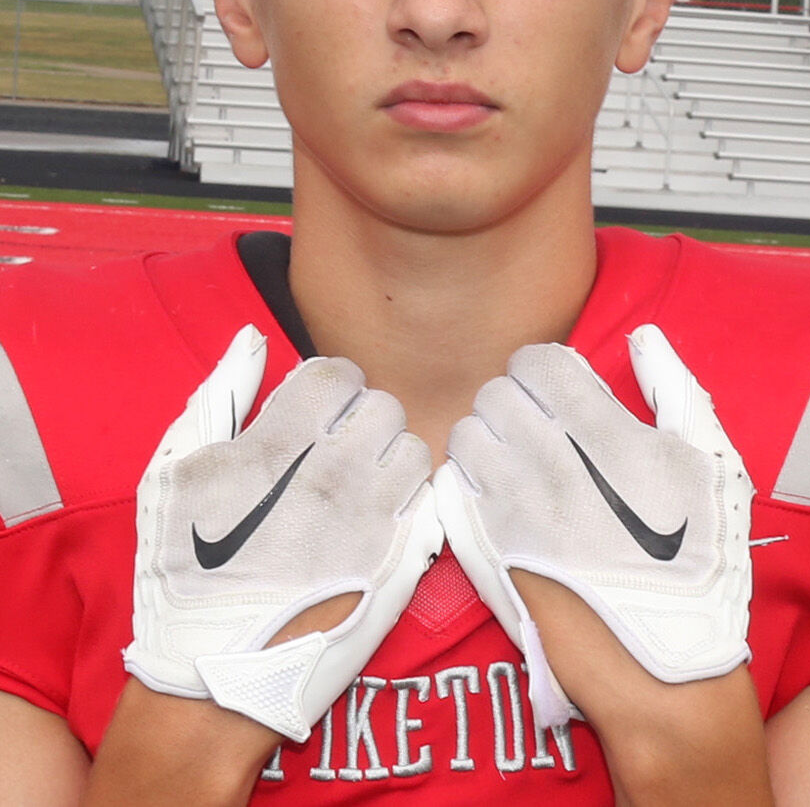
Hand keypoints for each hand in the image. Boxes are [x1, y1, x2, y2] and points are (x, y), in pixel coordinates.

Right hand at [124, 325, 442, 741]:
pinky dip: (408, 503)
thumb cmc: (182, 573)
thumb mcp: (173, 474)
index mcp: (279, 445)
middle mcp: (333, 475)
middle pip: (383, 406)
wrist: (212, 678)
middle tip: (336, 451)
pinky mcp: (398, 566)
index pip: (339, 374)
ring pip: (414, 451)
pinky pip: (428, 504)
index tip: (314, 416)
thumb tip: (252, 338)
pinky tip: (376, 521)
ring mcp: (371, 522)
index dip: (328, 389)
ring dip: (388, 459)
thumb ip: (220, 394)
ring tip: (358, 486)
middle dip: (361, 420)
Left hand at [433, 325, 752, 728]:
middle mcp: (549, 464)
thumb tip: (644, 337)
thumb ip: (675, 389)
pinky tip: (497, 496)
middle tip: (541, 430)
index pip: (536, 362)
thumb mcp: (711, 466)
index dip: (546, 371)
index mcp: (603, 436)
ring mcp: (511, 508)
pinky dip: (467, 482)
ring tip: (518, 462)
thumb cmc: (699, 566)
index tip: (561, 396)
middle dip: (517, 402)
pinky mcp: (485, 550)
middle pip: (496, 392)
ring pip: (467, 435)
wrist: (663, 669)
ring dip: (489, 439)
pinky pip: (450, 485)